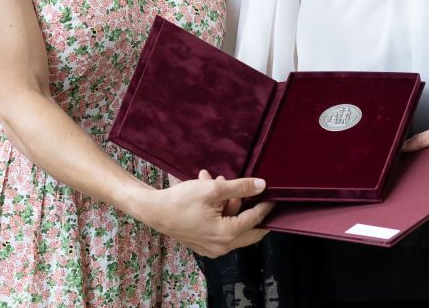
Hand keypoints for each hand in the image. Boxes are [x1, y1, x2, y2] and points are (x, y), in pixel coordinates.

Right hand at [136, 170, 272, 257]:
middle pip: (248, 229)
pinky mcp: (204, 245)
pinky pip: (221, 228)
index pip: (255, 220)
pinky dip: (219, 211)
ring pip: (232, 225)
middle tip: (256, 193)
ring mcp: (212, 248)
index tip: (274, 196)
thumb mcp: (213, 189)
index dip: (265, 206)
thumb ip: (240, 187)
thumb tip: (262, 185)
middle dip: (249, 207)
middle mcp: (222, 246)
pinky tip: (210, 190)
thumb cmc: (181, 200)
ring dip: (229, 202)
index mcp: (226, 234)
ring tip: (217, 180)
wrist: (154, 211)